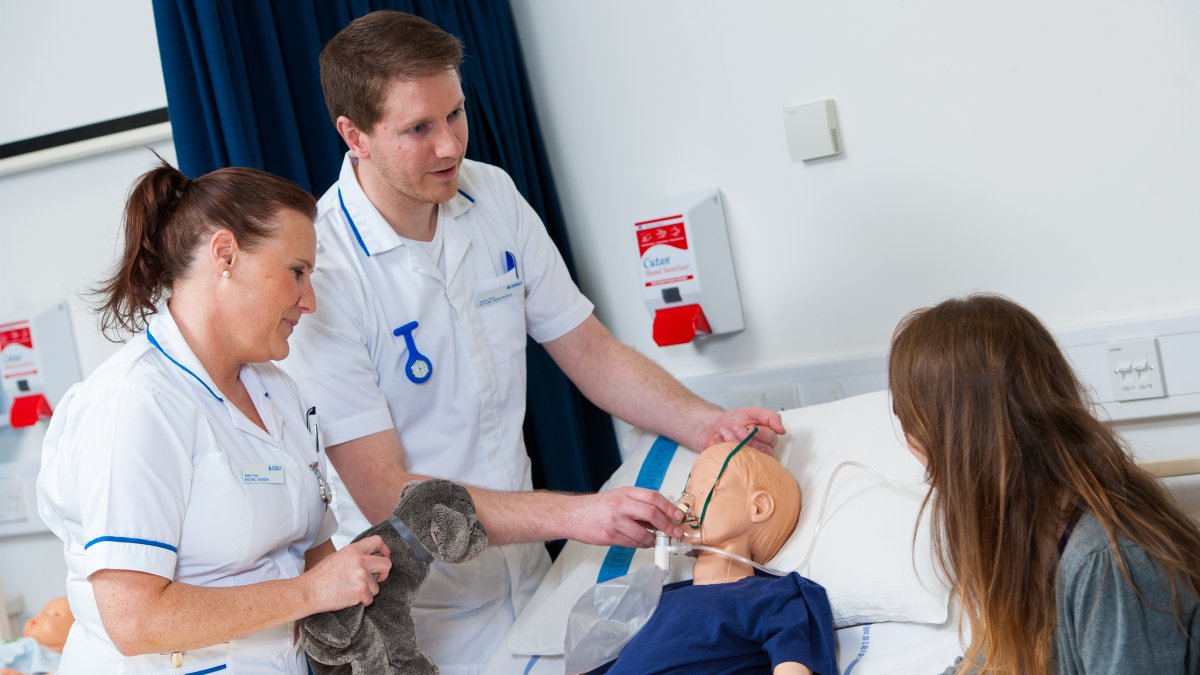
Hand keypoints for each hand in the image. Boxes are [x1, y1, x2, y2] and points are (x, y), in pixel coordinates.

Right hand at [301, 535, 391, 613]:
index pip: (378, 541)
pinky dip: (362, 601)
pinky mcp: (360, 592)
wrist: (308, 592)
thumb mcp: (337, 557)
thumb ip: (354, 556)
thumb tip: (369, 558)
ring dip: (367, 591)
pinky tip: (349, 598)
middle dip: (383, 573)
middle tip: (376, 578)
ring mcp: (361, 576)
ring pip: (377, 586)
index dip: (384, 549)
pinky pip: (370, 599)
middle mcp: (360, 561)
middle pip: (387, 564)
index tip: (383, 556)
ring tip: (351, 590)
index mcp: (353, 550)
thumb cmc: (319, 577)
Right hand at [566, 487, 684, 547]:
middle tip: (676, 532)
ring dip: (655, 540)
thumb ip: (638, 504)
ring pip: (643, 533)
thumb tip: (662, 515)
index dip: (670, 507)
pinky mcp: (610, 536)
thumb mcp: (618, 498)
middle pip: (652, 514)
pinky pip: (632, 543)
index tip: (679, 516)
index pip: (654, 497)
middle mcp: (620, 505)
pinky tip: (645, 543)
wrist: (572, 515)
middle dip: (668, 525)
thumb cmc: (596, 507)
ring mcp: (615, 521)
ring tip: (658, 541)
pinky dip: (642, 544)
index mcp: (625, 492)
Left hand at [703, 407, 785, 453]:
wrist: (714, 426)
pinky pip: (731, 458)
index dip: (759, 432)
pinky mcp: (734, 463)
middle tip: (735, 427)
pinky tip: (719, 438)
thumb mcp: (753, 412)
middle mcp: (760, 450)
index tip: (749, 426)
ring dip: (732, 439)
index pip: (771, 439)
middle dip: (744, 436)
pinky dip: (722, 444)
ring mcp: (747, 459)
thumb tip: (782, 430)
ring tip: (725, 431)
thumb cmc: (734, 420)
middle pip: (760, 449)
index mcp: (767, 438)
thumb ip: (770, 417)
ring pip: (746, 453)